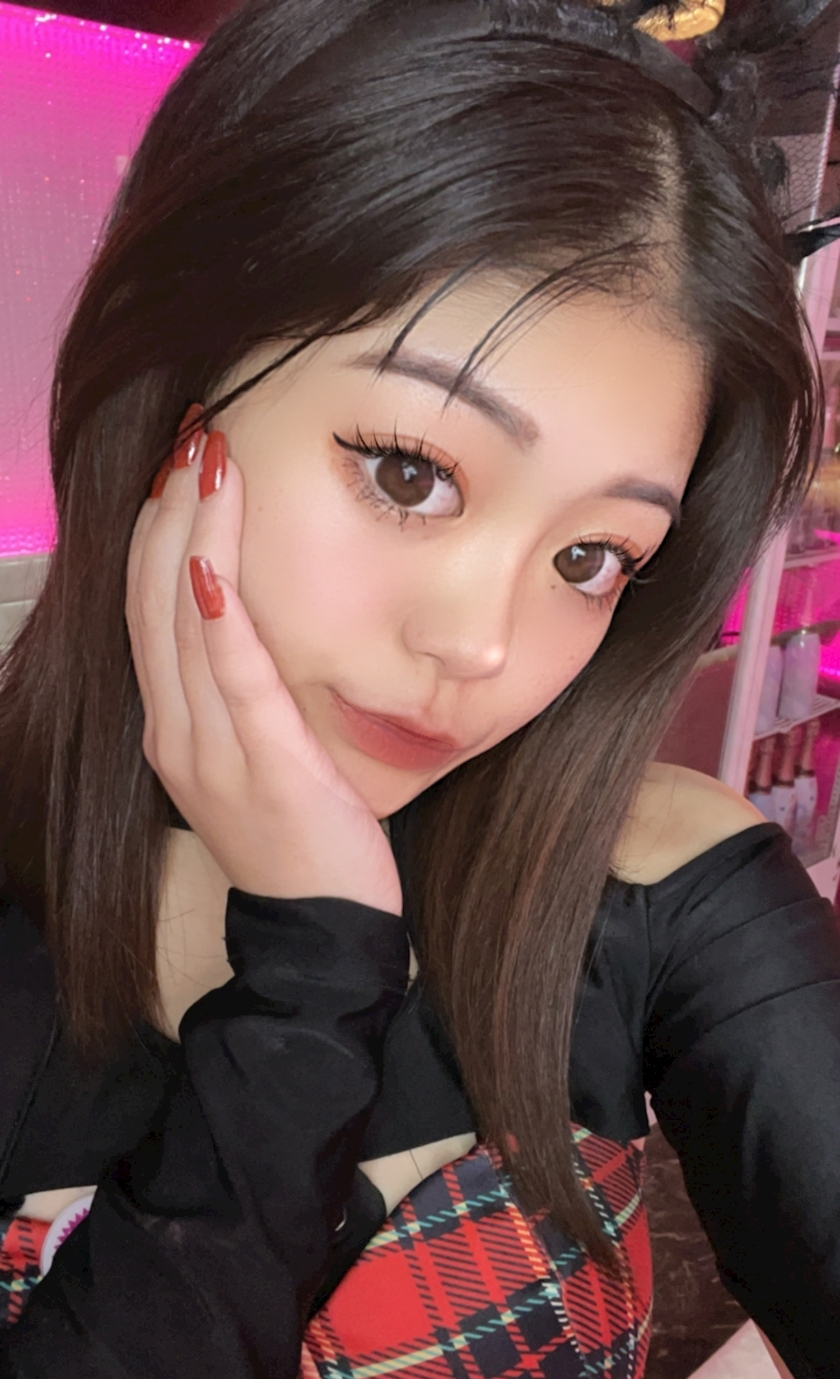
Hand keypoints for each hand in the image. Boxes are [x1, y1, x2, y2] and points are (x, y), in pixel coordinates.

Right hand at [126, 414, 402, 915]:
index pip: (148, 613)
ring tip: (207, 462)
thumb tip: (256, 628)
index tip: (181, 467)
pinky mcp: (261, 765)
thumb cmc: (301, 838)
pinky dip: (218, 615)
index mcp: (173, 729)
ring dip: (192, 535)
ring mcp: (209, 752)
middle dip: (168, 512)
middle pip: (152, 603)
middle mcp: (175, 734)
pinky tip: (215, 558)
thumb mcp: (259, 758)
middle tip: (192, 436)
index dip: (157, 534)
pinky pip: (233, 676)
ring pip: (182, 624)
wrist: (320, 928)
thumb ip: (245, 697)